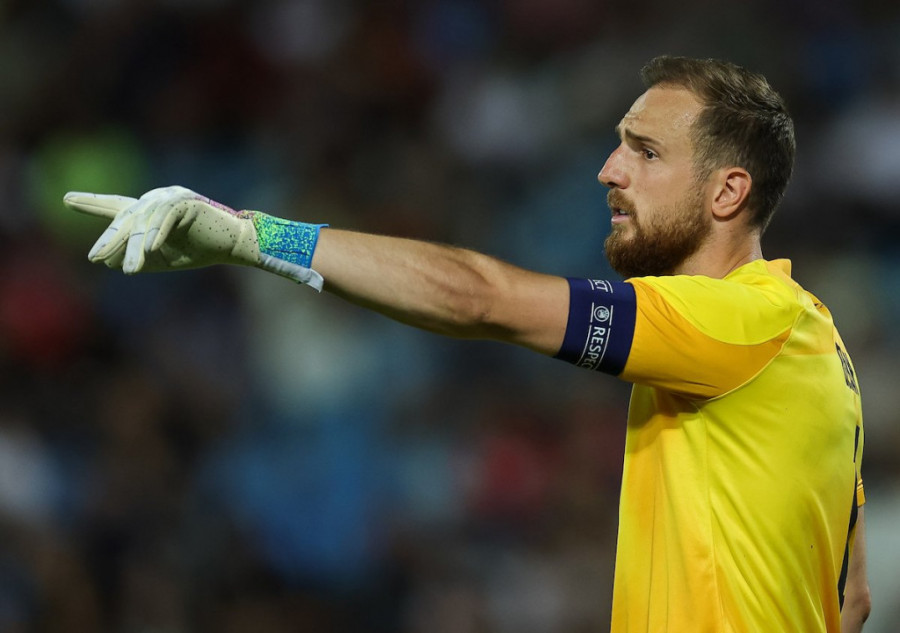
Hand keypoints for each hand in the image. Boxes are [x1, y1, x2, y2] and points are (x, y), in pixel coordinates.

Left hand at [64, 186, 323, 288]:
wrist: (234, 245)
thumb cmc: (200, 251)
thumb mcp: (161, 259)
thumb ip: (136, 257)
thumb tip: (108, 259)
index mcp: (149, 212)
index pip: (117, 207)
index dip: (92, 203)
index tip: (67, 199)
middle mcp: (156, 200)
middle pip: (126, 218)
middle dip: (111, 239)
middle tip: (95, 257)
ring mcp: (171, 198)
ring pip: (144, 222)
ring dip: (136, 248)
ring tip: (131, 271)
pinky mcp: (187, 203)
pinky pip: (165, 218)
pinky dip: (157, 234)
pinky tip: (151, 250)